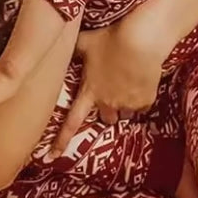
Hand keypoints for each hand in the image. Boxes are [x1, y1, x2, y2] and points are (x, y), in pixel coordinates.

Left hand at [54, 23, 164, 151]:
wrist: (140, 41)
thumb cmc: (110, 40)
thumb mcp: (87, 42)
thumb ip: (75, 49)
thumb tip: (62, 42)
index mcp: (89, 92)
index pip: (72, 122)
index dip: (61, 140)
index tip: (51, 157)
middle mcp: (107, 103)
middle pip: (107, 117)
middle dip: (110, 109)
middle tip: (113, 93)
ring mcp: (127, 104)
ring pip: (126, 113)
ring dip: (126, 104)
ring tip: (130, 84)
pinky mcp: (145, 101)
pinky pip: (143, 106)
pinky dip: (142, 98)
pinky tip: (143, 82)